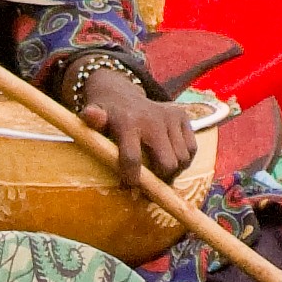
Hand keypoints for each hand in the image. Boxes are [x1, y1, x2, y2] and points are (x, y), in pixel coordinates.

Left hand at [75, 66, 197, 181]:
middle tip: (152, 184)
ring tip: (159, 171)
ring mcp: (170, 117)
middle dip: (161, 179)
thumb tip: (90, 114)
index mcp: (128, 122)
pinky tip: (170, 157)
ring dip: (173, 171)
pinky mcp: (182, 116)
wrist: (121, 93)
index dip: (133, 179)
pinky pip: (191, 149)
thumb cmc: (106, 115)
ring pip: (182, 159)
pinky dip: (184, 159)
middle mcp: (153, 119)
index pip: (132, 158)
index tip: (131, 188)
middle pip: (167, 163)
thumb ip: (92, 119)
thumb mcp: (93, 116)